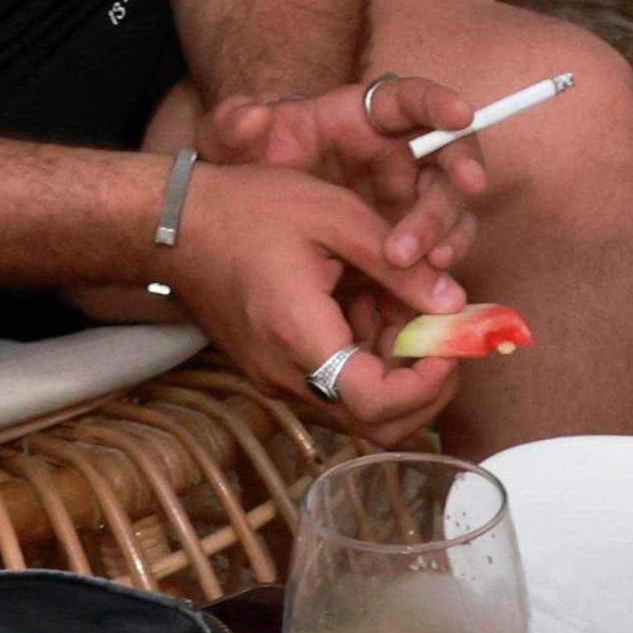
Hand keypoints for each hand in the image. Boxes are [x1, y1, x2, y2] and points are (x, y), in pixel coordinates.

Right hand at [166, 157, 461, 431]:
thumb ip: (398, 264)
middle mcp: (287, 376)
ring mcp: (278, 379)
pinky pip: (336, 384)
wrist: (176, 224)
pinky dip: (369, 357)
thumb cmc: (249, 208)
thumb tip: (456, 305)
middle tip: (448, 335)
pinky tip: (371, 304)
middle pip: (376, 423)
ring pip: (359, 406)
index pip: (376, 404)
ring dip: (399, 368)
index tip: (451, 341)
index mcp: (300, 336)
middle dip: (427, 386)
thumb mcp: (334, 216)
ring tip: (406, 304)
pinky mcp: (276, 371)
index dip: (428, 384)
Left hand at [212, 75, 481, 297]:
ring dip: (446, 235)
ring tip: (429, 264)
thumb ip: (231, 124)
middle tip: (418, 239)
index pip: (410, 99)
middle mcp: (400, 153)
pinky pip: (440, 251)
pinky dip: (439, 270)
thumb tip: (252, 116)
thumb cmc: (253, 165)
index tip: (460, 114)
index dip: (438, 102)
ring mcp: (409, 198)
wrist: (250, 215)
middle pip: (444, 163)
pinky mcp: (411, 239)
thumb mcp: (231, 142)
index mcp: (365, 117)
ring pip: (451, 210)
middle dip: (441, 198)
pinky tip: (427, 290)